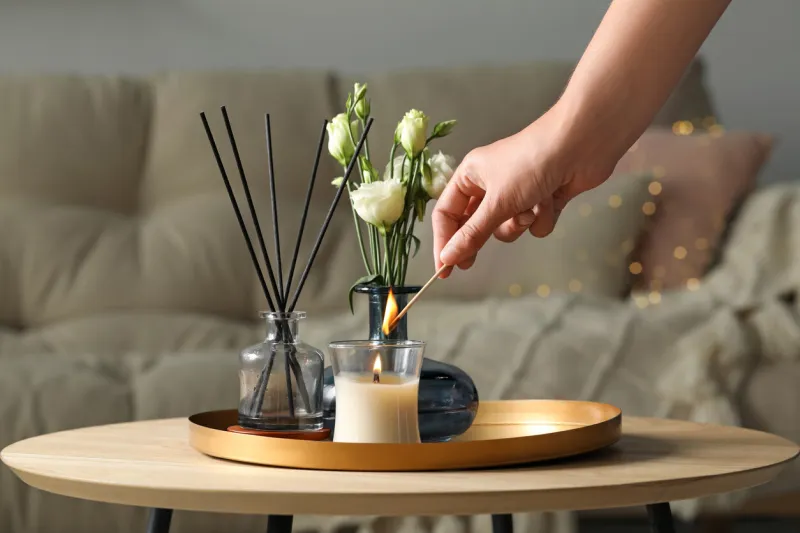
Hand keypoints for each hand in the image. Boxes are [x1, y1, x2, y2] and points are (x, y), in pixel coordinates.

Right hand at [432, 104, 617, 276]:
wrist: (581, 144)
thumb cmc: (532, 163)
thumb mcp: (497, 203)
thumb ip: (472, 233)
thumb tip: (447, 257)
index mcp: (471, 176)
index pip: (447, 213)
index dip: (443, 240)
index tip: (444, 267)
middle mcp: (492, 184)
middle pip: (474, 223)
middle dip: (479, 239)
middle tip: (469, 265)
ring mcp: (519, 193)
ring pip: (506, 227)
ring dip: (518, 224)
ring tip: (529, 210)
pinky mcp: (543, 200)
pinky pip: (534, 224)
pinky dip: (542, 217)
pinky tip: (552, 200)